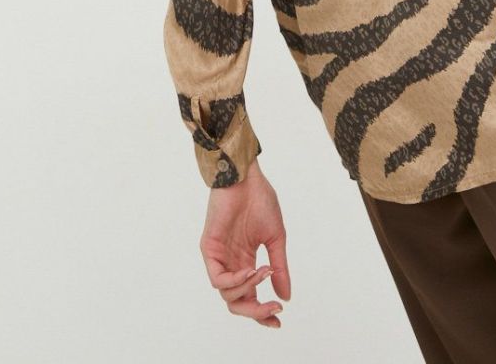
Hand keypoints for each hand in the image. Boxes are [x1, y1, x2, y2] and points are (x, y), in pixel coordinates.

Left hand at [200, 158, 290, 328]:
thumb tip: (286, 296)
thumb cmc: (260, 201)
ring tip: (264, 273)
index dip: (262, 312)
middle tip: (273, 309)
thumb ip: (279, 268)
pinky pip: (218, 278)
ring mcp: (219, 257)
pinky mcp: (209, 248)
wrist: (247, 177)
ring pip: (227, 295)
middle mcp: (231, 263)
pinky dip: (236, 281)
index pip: (250, 297)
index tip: (278, 319)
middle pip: (237, 303)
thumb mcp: (275, 239)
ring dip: (249, 290)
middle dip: (256, 311)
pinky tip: (251, 270)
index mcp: (246, 261)